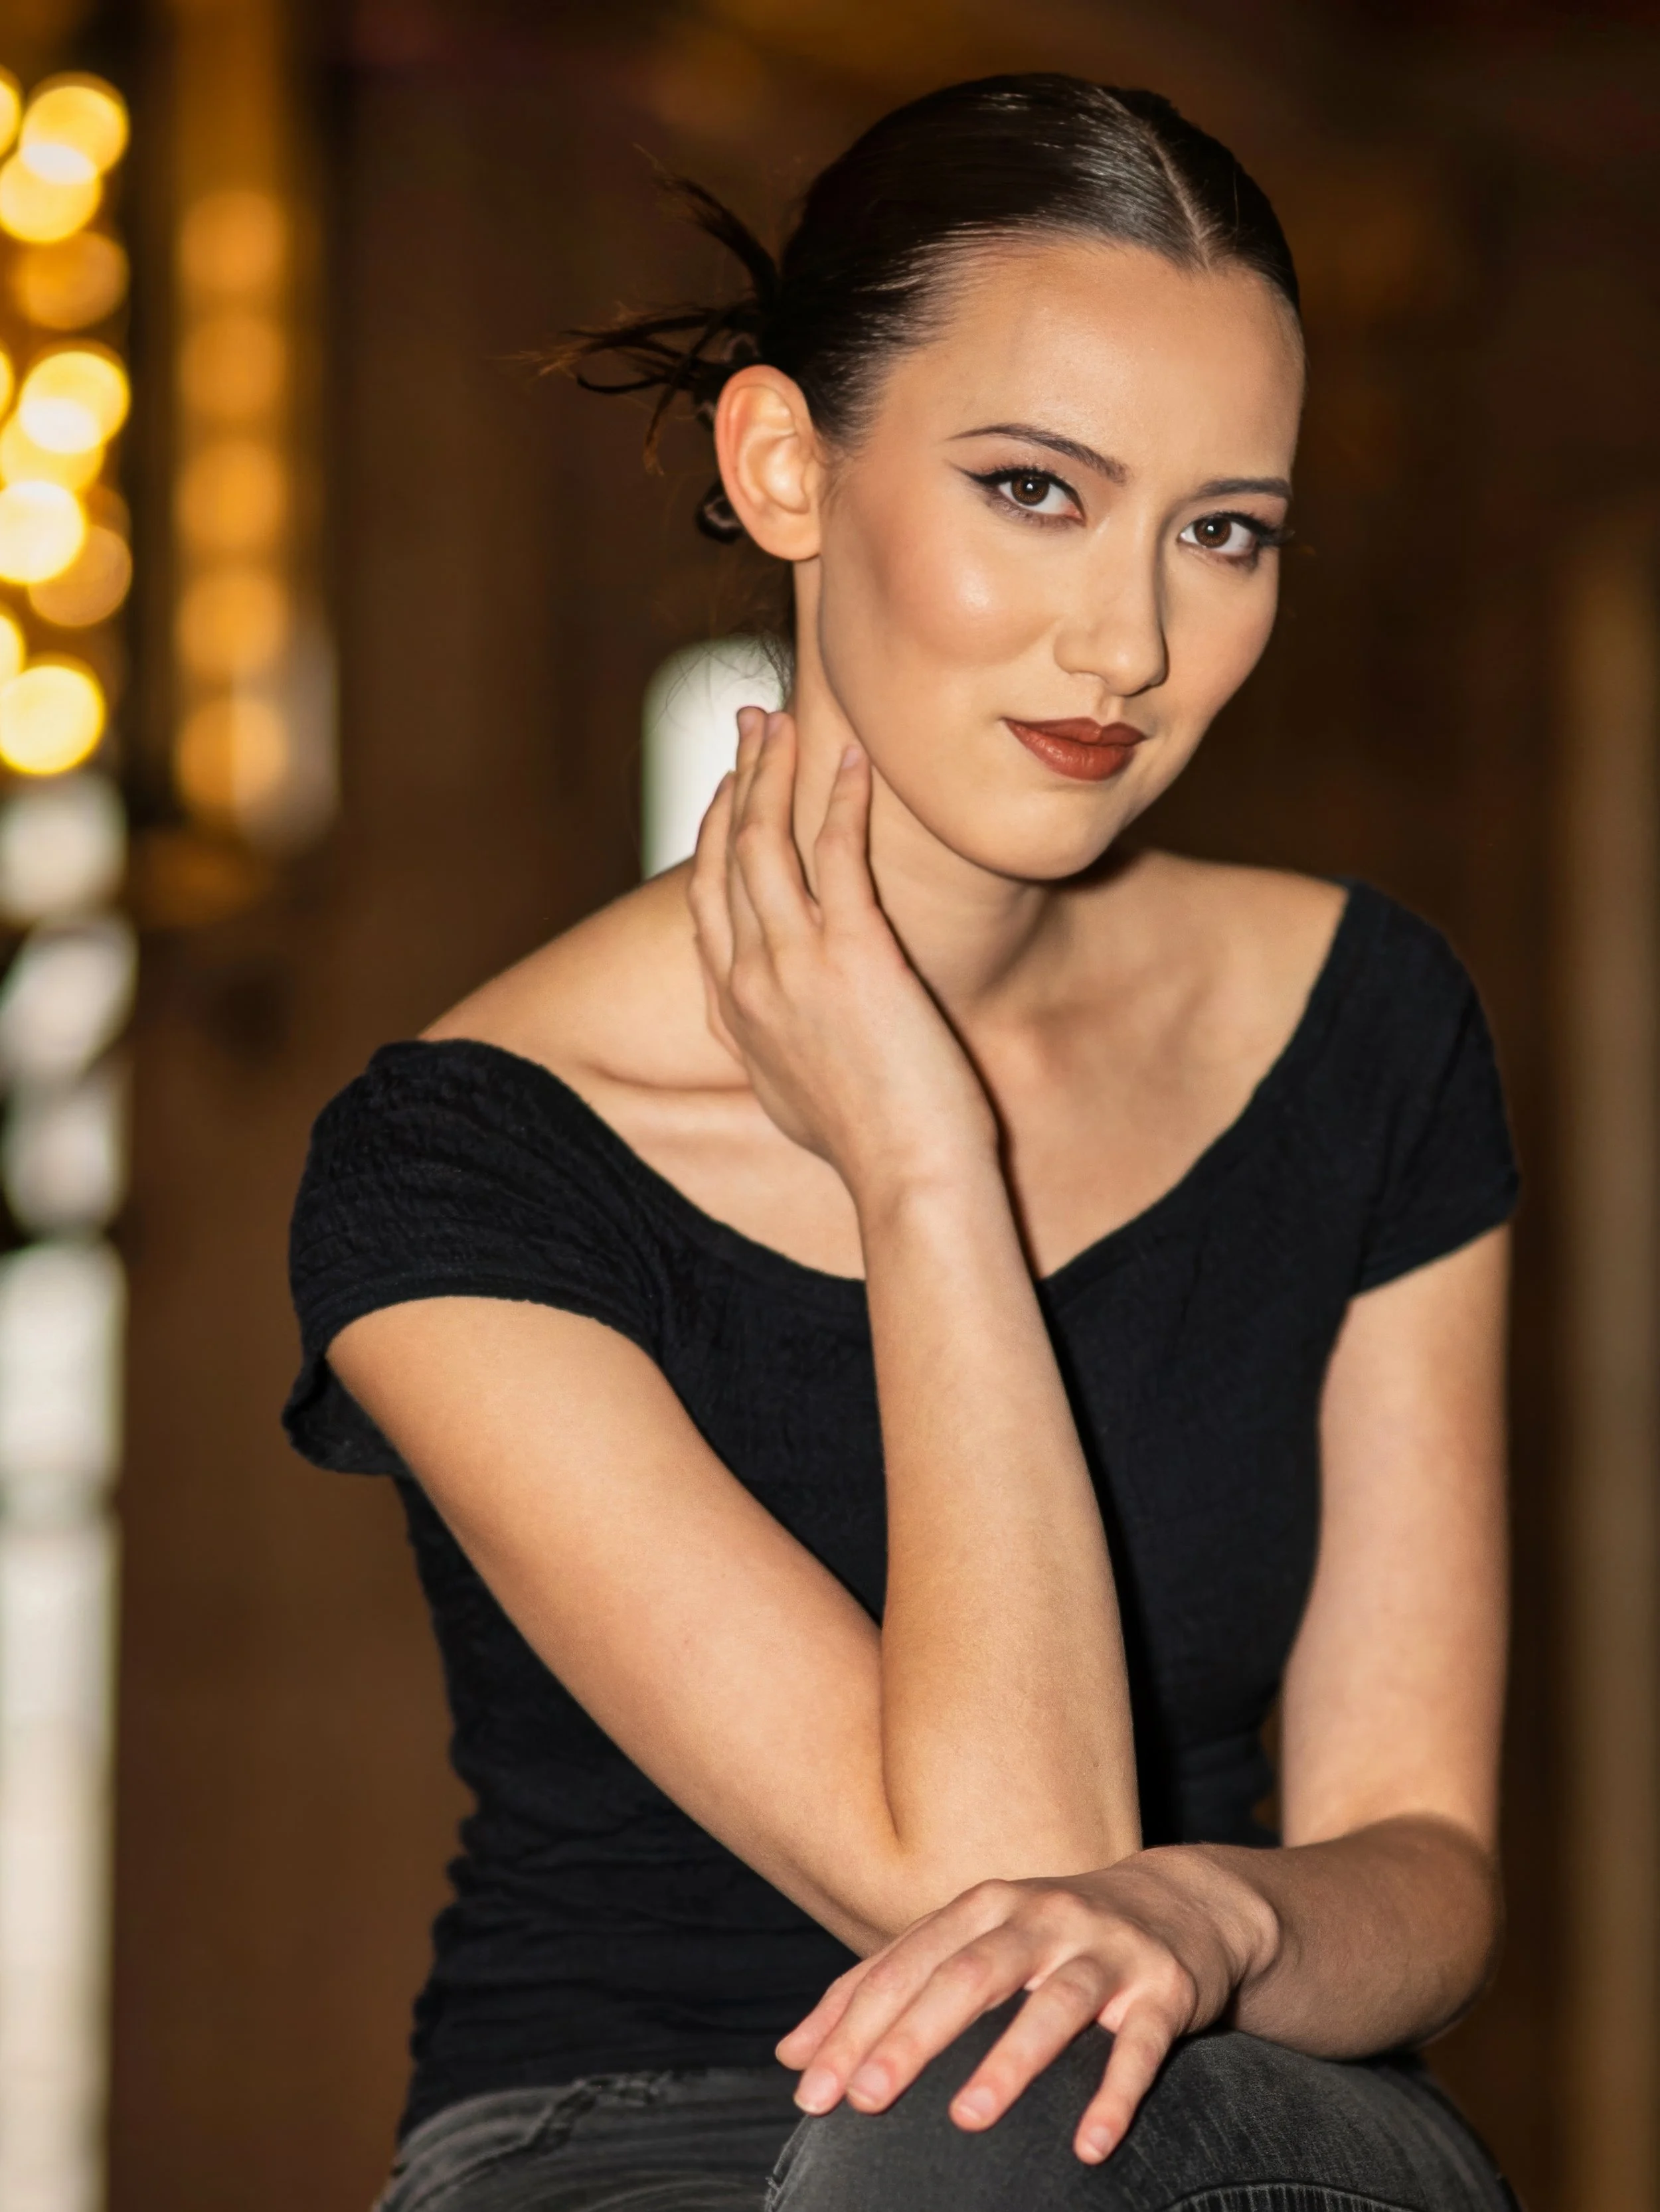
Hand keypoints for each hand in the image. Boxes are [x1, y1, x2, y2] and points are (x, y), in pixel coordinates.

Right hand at [688, 706, 996, 1200]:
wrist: (907, 1178)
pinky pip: (836, 854)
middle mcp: (748, 983)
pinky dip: (840, 798)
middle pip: (724, 858)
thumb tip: (783, 1038)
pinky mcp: (852, 955)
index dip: (711, 837)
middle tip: (750, 724)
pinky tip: (854, 757)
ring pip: (763, 843)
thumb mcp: (797, 1101)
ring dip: (772, 771)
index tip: (728, 791)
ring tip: (786, 718)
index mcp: (733, 1017)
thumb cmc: (873, 1150)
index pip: (706, 908)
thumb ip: (778, 1052)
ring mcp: (792, 966)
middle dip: (735, 781)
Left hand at [775, 1854, 1277, 2163]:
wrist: (1177, 1903)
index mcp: (984, 1906)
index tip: (811, 2088)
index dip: (855, 2023)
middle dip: (913, 2036)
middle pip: (968, 1973)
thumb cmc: (1047, 1936)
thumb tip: (792, 2056)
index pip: (906, 1963)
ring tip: (967, 2118)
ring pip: (1055, 2004)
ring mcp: (1105, 1950)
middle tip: (866, 2099)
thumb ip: (887, 1988)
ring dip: (1010, 2060)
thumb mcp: (968, 1942)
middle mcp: (1040, 1917)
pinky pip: (1139, 2045)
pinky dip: (1114, 2094)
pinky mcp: (1162, 1988)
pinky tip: (1089, 2146)